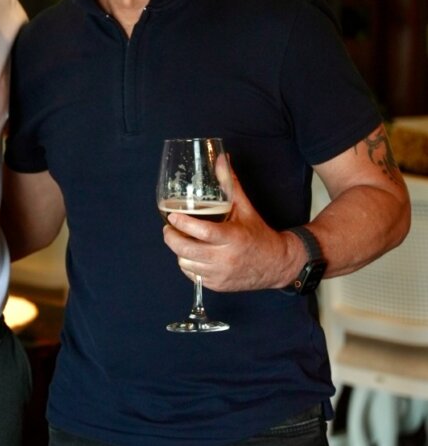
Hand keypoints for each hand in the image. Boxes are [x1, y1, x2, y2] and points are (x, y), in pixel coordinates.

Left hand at [162, 165, 299, 291]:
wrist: (277, 264)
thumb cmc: (258, 234)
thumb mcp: (246, 208)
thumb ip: (230, 185)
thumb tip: (221, 160)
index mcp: (232, 238)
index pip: (201, 232)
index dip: (183, 224)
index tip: (172, 216)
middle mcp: (225, 259)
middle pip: (186, 251)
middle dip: (171, 238)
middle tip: (168, 229)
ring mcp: (220, 275)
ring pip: (186, 264)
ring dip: (180, 252)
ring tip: (182, 241)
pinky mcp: (218, 286)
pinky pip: (193, 276)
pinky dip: (188, 265)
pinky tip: (192, 256)